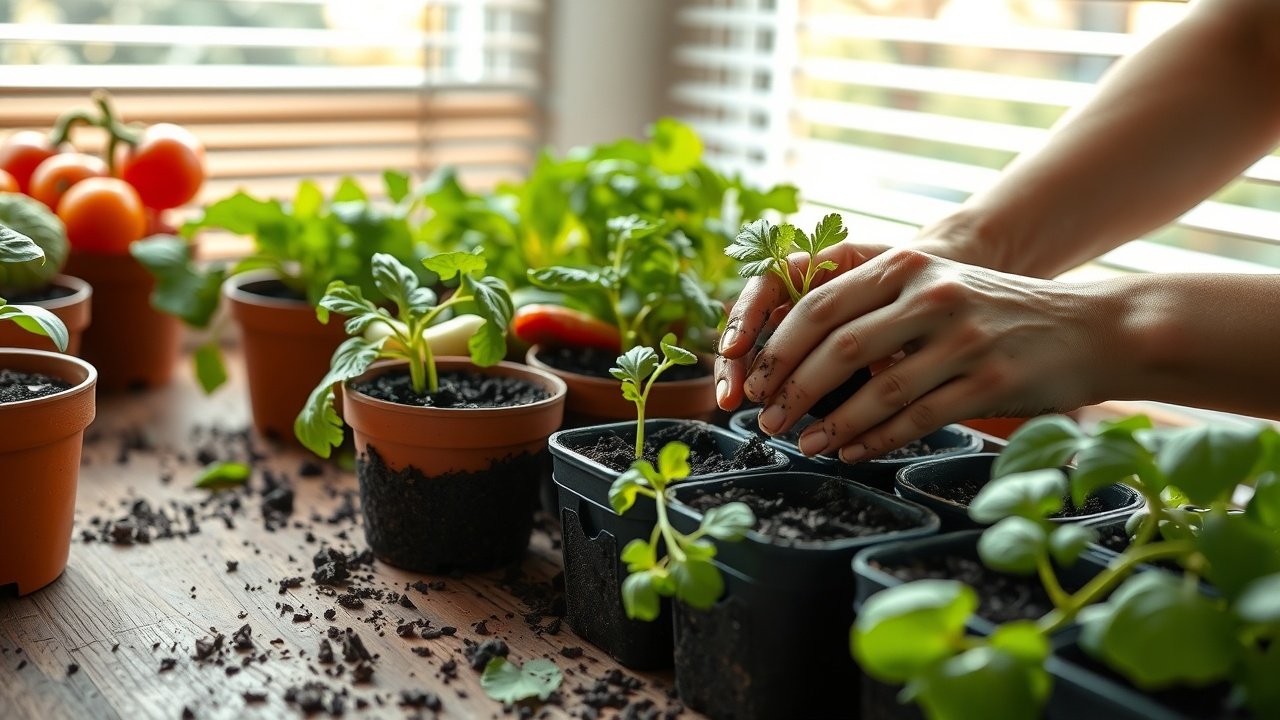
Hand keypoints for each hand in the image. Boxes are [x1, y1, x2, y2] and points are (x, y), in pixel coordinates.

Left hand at [721, 247, 1118, 461]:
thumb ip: (877, 305)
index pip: (820, 305)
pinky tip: (852, 453)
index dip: (778, 347)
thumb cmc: (997, 311)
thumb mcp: (937, 285)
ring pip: (876, 390)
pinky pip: (916, 419)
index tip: (754, 378)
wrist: (1091, 328)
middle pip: (838, 347)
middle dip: (792, 389)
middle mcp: (932, 295)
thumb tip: (800, 349)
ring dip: (831, 425)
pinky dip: (876, 440)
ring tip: (804, 443)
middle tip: (767, 419)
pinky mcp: (989, 381)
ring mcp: (963, 339)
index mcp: (907, 265)